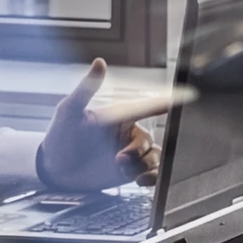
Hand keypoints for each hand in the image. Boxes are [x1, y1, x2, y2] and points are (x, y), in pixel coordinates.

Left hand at [34, 60, 160, 193]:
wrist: (54, 169)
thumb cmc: (59, 135)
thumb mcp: (70, 110)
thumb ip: (86, 88)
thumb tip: (99, 62)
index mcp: (118, 115)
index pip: (146, 106)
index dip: (164, 103)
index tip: (188, 96)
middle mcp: (127, 133)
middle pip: (148, 139)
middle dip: (138, 151)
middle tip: (119, 160)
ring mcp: (129, 153)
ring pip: (153, 156)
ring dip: (144, 165)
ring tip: (123, 171)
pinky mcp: (129, 171)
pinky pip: (151, 173)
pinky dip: (152, 177)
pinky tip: (141, 181)